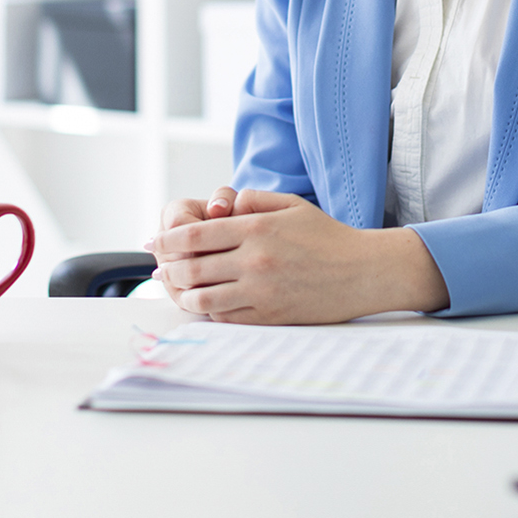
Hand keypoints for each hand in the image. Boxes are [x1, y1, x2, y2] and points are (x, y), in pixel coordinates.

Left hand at [151, 189, 449, 323]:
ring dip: (181, 293)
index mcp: (256, 230)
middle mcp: (254, 262)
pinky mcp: (269, 316)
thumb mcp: (291, 205)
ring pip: (202, 297)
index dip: (167, 239)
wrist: (363, 272)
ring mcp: (261, 292)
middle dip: (167, 268)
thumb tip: (221, 206)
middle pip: (191, 268)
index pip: (195, 235)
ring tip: (175, 288)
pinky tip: (204, 302)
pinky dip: (208, 310)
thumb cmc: (328, 237)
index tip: (155, 241)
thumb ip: (253, 200)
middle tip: (158, 267)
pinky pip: (225, 317)